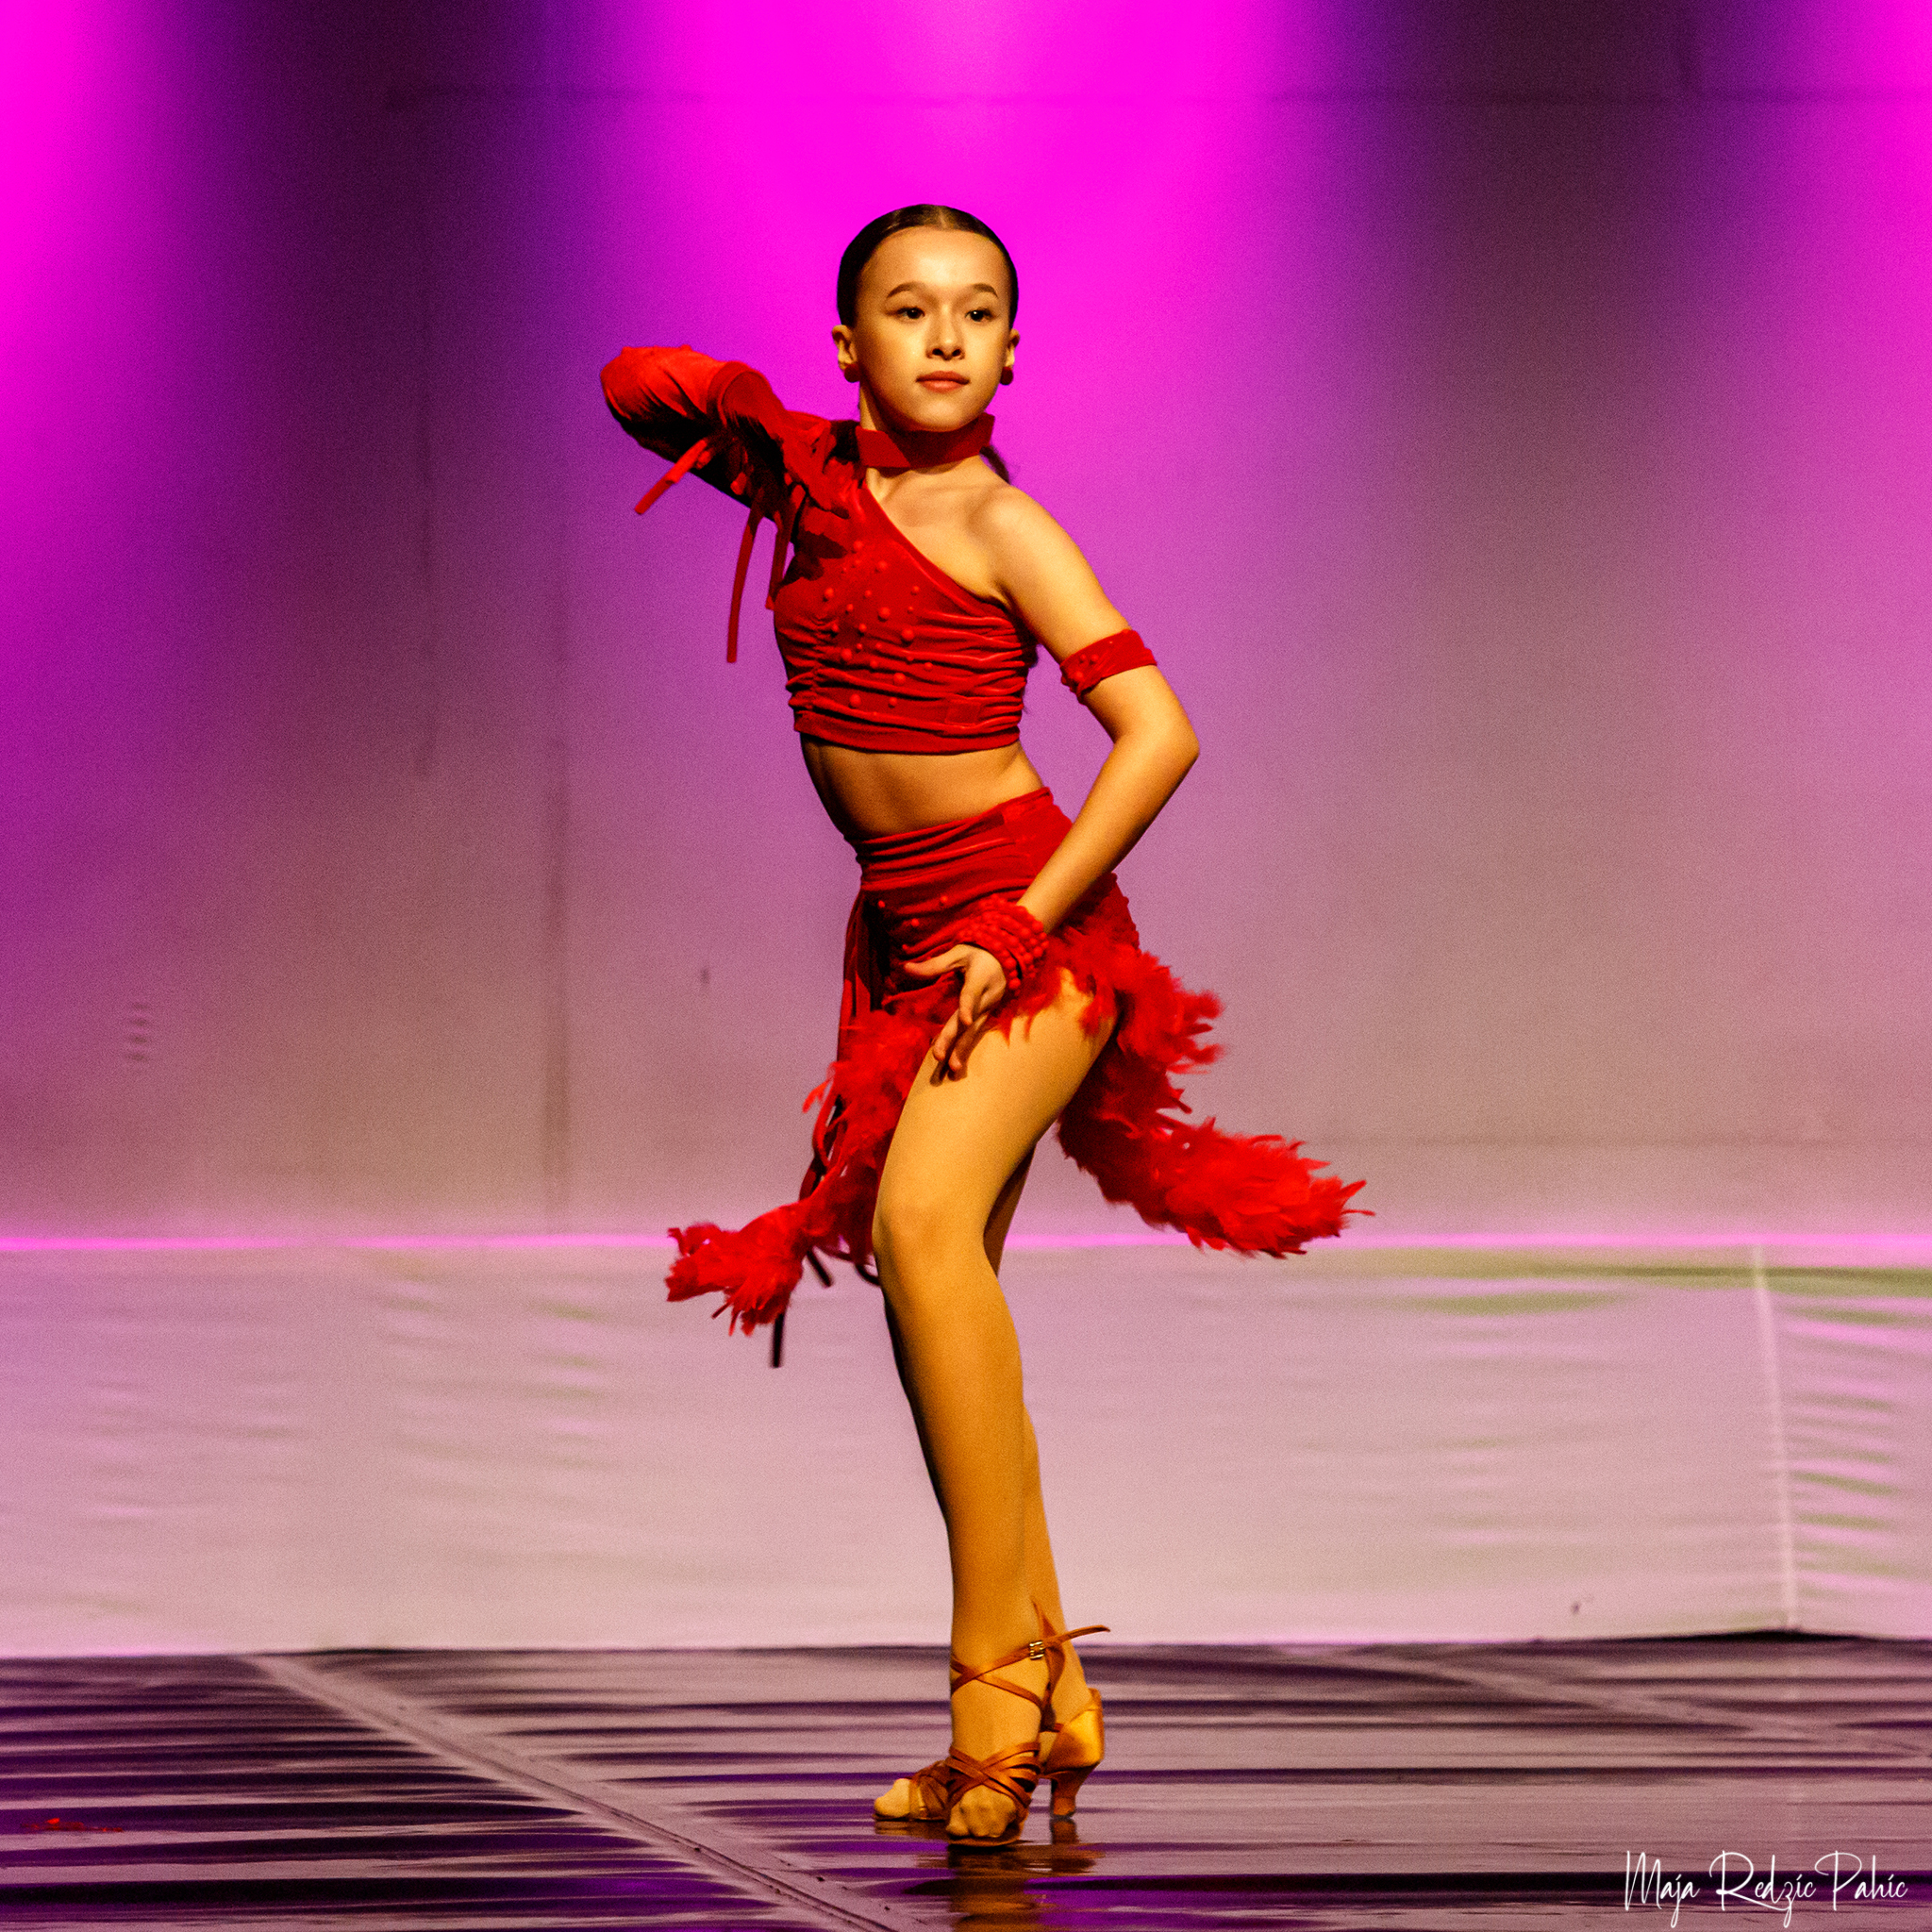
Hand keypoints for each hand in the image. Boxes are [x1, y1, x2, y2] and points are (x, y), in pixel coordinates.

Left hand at [903, 943, 1008, 1079]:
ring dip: (962, 1051)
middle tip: (939, 1056)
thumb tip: (905, 968)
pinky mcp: (987, 1016)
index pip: (972, 994)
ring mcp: (988, 1009)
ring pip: (974, 1032)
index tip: (966, 1021)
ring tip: (953, 1069)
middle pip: (969, 1021)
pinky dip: (965, 1049)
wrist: (1009, 957)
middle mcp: (987, 997)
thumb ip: (933, 964)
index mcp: (980, 979)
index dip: (969, 1007)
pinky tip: (956, 1066)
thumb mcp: (958, 953)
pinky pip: (975, 1034)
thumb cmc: (979, 953)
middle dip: (954, 1039)